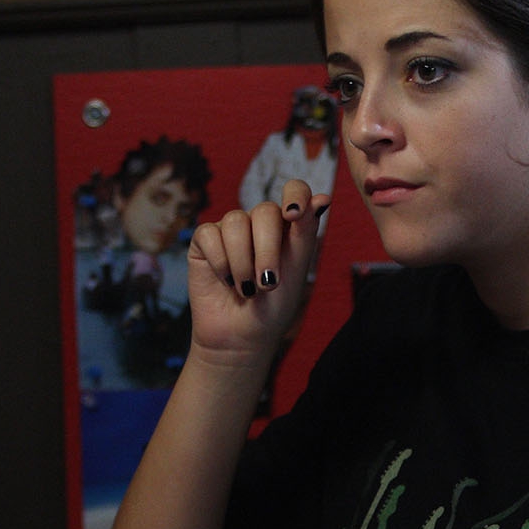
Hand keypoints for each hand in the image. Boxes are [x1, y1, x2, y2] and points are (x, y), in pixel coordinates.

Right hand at [186, 177, 329, 367]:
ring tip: (246, 290)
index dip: (294, 195)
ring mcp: (230, 230)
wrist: (241, 338)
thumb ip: (305, 233)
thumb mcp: (295, 271)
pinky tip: (225, 281)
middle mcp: (259, 223)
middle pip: (264, 211)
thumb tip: (323, 197)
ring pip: (234, 221)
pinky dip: (220, 262)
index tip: (293, 216)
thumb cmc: (274, 308)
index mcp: (288, 226)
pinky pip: (209, 234)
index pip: (295, 190)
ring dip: (242, 262)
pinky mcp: (204, 241)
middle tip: (268, 284)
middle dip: (267, 250)